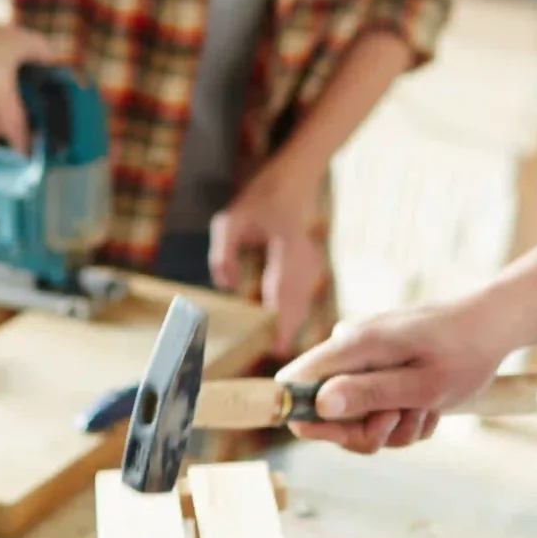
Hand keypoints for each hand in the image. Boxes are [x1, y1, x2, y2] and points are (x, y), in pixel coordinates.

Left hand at [208, 160, 326, 355]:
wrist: (293, 184)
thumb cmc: (259, 203)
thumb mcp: (230, 221)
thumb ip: (223, 253)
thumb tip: (226, 285)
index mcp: (286, 241)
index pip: (284, 285)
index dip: (282, 317)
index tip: (277, 342)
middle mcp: (305, 254)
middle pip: (299, 300)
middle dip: (288, 328)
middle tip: (276, 353)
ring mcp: (312, 261)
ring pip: (304, 300)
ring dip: (292, 323)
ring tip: (278, 346)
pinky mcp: (312, 268)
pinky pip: (304, 296)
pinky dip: (295, 314)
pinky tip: (284, 330)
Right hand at [279, 301, 507, 454]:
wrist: (493, 326)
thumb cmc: (463, 353)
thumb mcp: (421, 385)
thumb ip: (370, 394)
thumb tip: (320, 404)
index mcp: (352, 345)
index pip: (293, 383)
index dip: (307, 418)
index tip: (348, 436)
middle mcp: (348, 349)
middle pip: (325, 412)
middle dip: (367, 430)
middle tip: (403, 421)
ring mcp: (362, 359)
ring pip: (356, 419)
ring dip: (394, 427)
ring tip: (426, 409)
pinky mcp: (377, 369)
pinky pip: (376, 411)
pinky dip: (403, 418)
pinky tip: (429, 405)